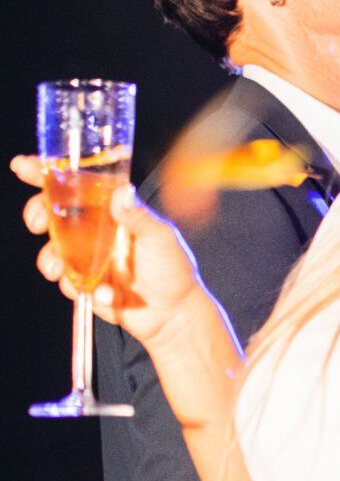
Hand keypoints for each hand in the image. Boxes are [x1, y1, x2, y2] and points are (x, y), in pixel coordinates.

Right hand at [13, 155, 208, 348]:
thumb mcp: (162, 238)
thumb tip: (120, 193)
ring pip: (52, 248)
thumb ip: (140, 217)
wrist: (172, 314)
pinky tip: (106, 295)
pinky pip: (66, 281)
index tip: (25, 166)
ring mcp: (88, 257)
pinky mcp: (84, 282)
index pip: (80, 186)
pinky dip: (80, 288)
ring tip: (60, 269)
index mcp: (115, 212)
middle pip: (55, 213)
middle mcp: (97, 231)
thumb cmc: (173, 271)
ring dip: (50, 257)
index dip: (51, 174)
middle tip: (37, 222)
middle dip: (38, 213)